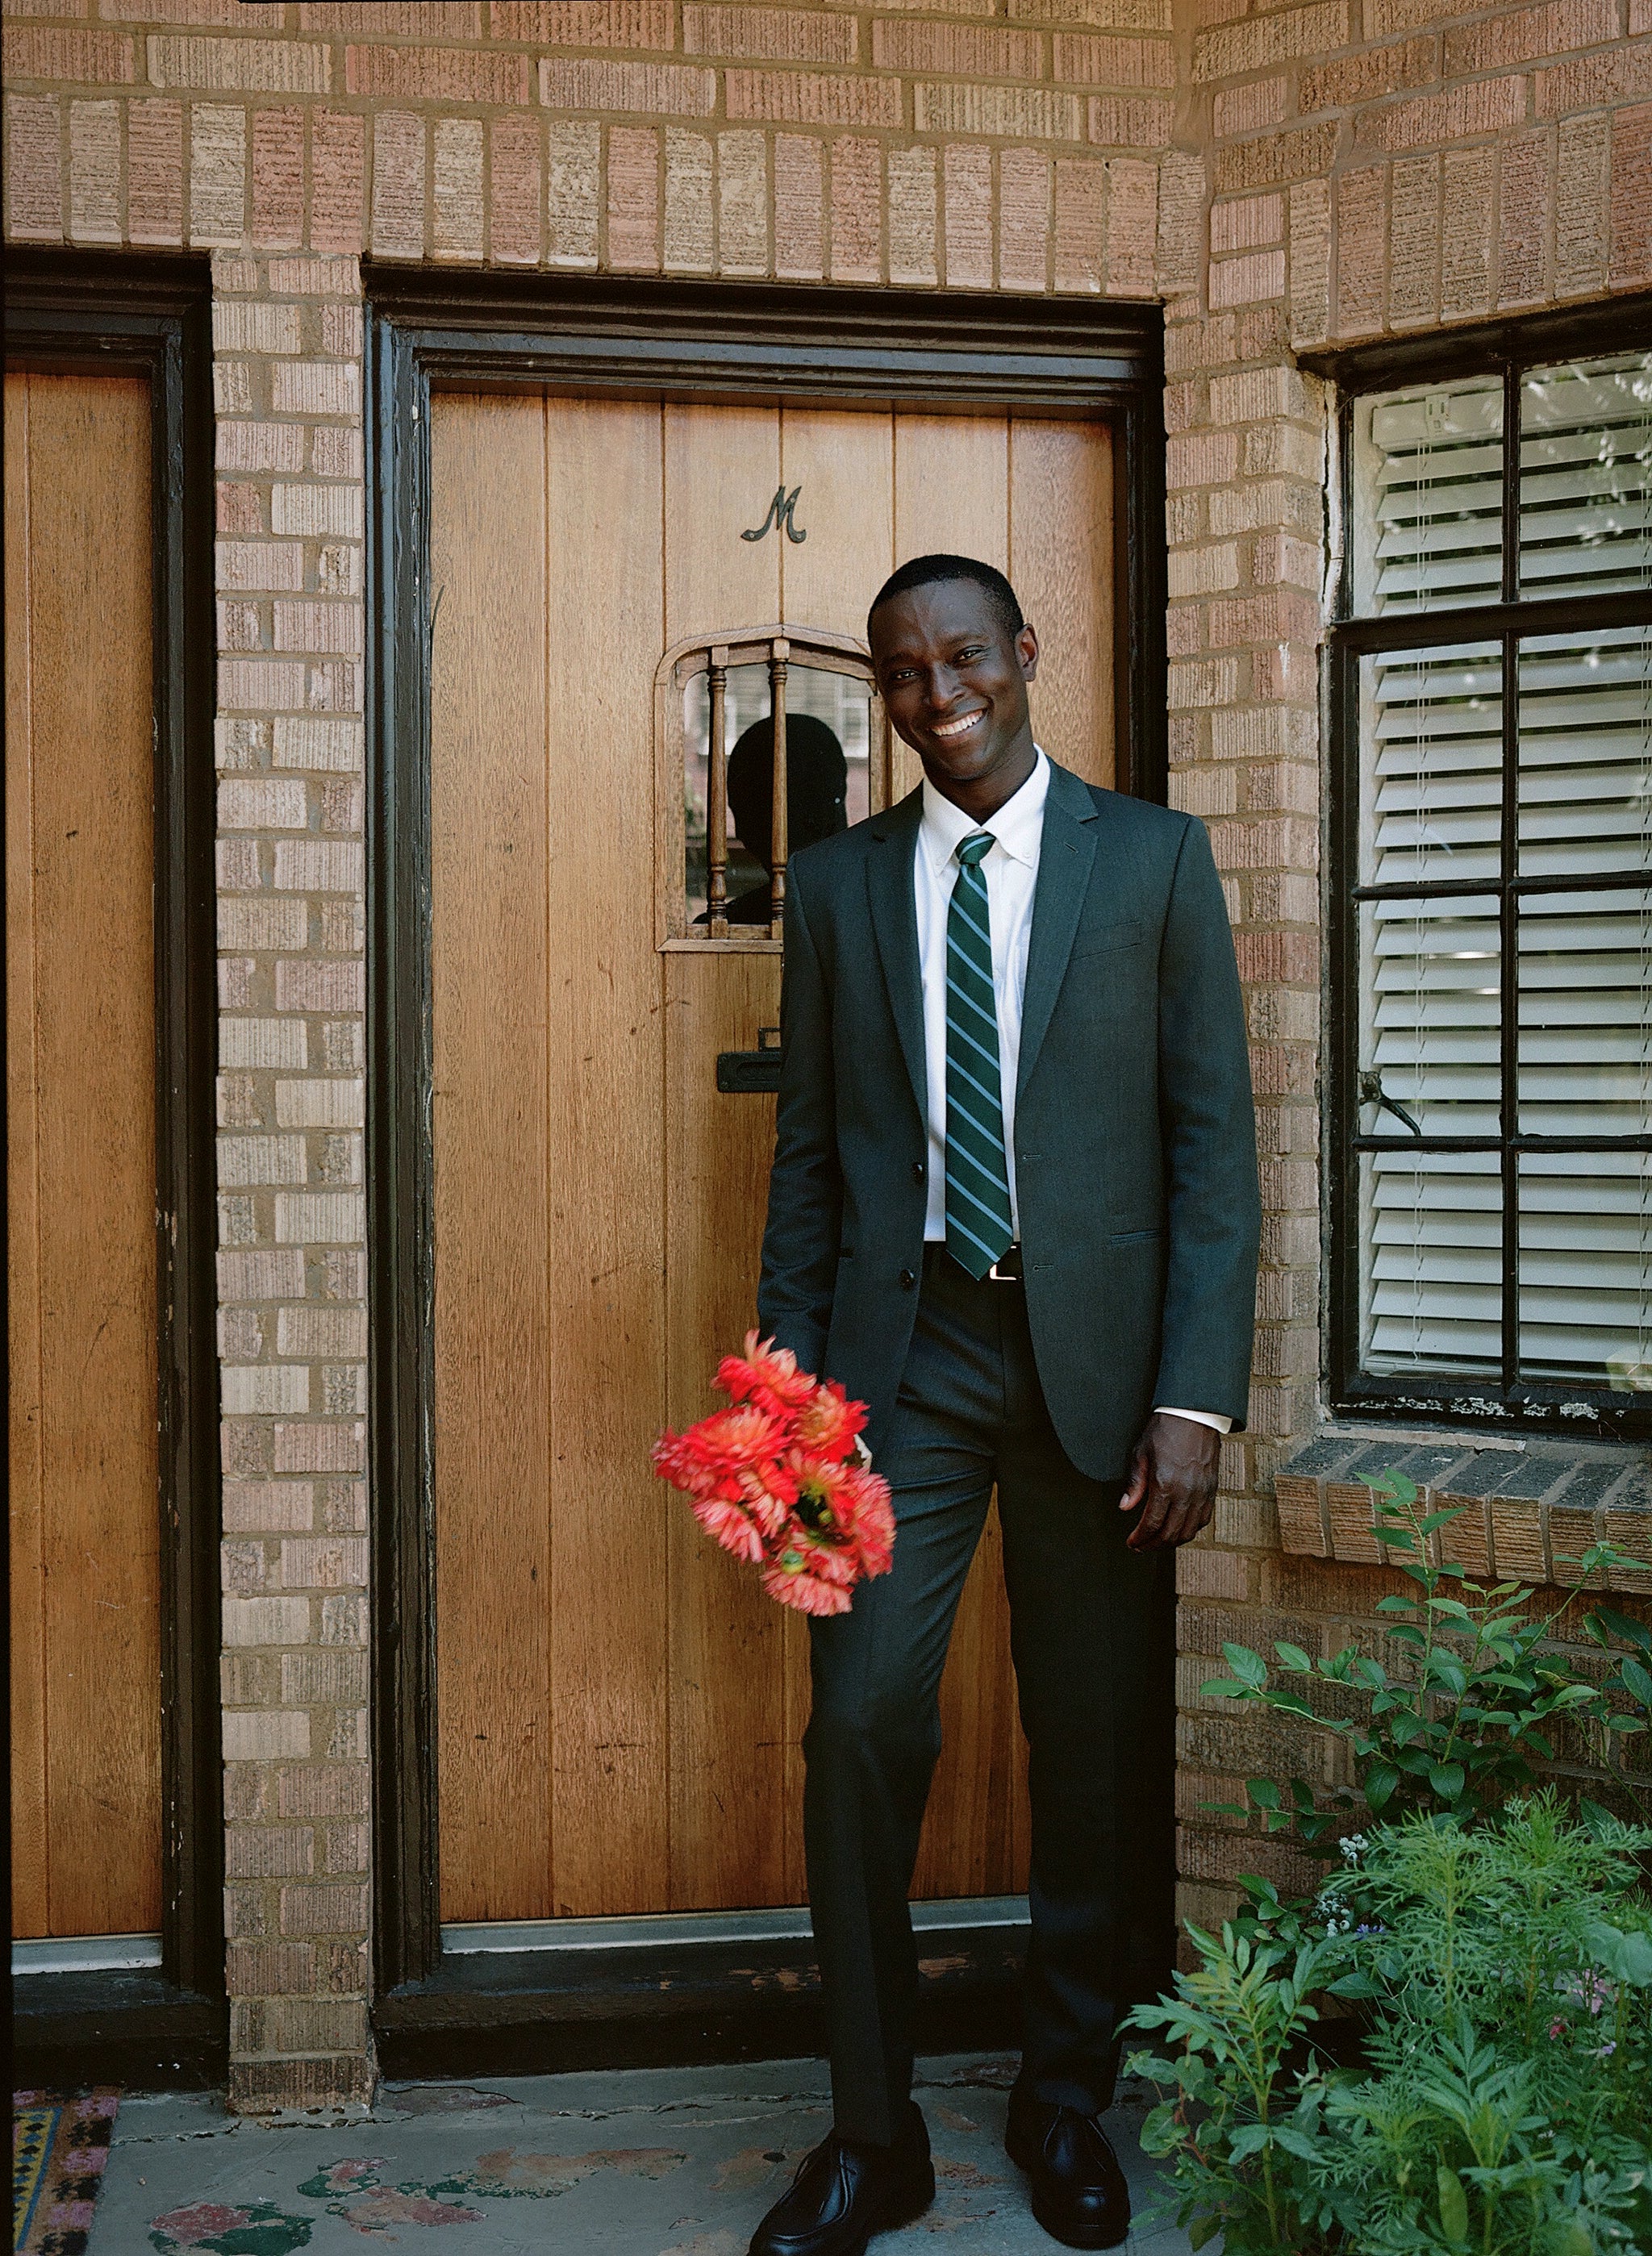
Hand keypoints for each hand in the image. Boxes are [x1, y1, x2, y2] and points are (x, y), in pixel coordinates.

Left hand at [1118, 1412, 1219, 1550]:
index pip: (1152, 1525)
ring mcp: (1202, 1493)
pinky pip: (1203, 1520)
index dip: (1140, 1538)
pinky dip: (1190, 1530)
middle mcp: (1186, 1494)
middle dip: (1153, 1545)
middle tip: (1141, 1546)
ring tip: (1158, 1541)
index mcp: (1165, 1485)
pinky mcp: (1212, 1490)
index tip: (1131, 1542)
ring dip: (1172, 1542)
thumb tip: (1125, 1507)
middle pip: (1170, 1534)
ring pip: (1189, 1532)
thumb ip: (1134, 1484)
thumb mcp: (1140, 1454)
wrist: (1194, 1414)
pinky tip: (1179, 1529)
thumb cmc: (1165, 1430)